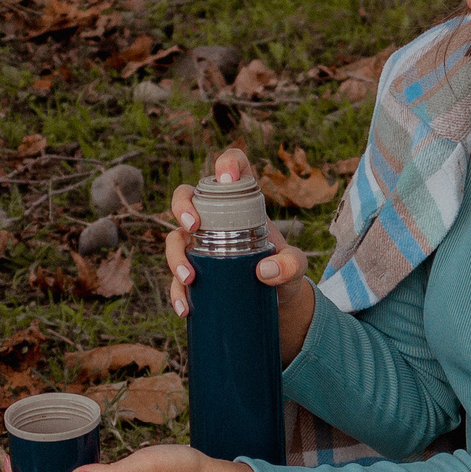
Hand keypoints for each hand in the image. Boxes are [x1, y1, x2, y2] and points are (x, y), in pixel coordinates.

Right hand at [164, 146, 317, 363]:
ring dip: (175, 256)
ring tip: (189, 278)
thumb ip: (291, 265)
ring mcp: (199, 244)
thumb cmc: (284, 271)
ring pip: (174, 238)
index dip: (227, 163)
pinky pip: (175, 278)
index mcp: (243, 202)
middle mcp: (214, 218)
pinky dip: (176, 292)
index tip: (228, 179)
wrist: (275, 302)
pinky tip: (184, 308)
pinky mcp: (193, 272)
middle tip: (193, 227)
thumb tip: (263, 271)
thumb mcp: (295, 268)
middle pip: (186, 196)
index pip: (233, 167)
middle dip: (183, 206)